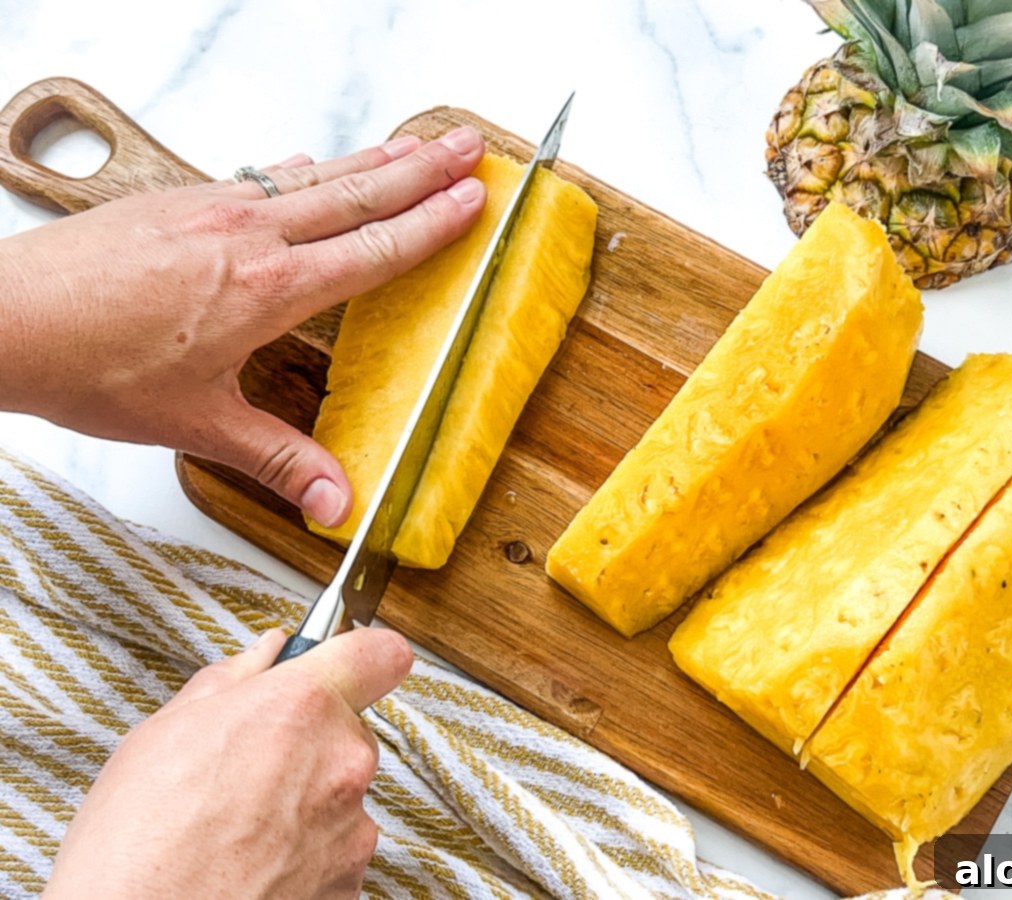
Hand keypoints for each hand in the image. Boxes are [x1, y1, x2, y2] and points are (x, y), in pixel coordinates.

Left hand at [0, 127, 486, 526]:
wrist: (4, 318)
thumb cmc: (92, 365)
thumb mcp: (198, 423)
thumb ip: (277, 458)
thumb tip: (334, 501)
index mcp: (269, 287)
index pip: (373, 249)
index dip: (431, 225)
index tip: (472, 200)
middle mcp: (249, 233)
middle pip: (357, 193)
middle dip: (421, 169)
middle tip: (466, 146)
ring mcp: (213, 205)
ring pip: (313, 174)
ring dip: (372, 156)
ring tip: (413, 142)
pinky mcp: (179, 198)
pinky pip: (260, 173)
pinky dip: (302, 167)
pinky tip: (310, 162)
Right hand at [42, 627, 411, 898]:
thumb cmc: (137, 843)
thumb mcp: (165, 730)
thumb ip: (232, 678)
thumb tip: (266, 653)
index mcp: (302, 707)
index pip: (381, 653)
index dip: (361, 655)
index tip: (346, 663)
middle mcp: (343, 762)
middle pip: (350, 729)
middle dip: (308, 739)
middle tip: (247, 764)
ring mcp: (352, 826)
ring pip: (341, 791)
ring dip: (305, 800)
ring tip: (237, 825)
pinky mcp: (351, 880)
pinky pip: (336, 847)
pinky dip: (304, 852)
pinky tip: (251, 862)